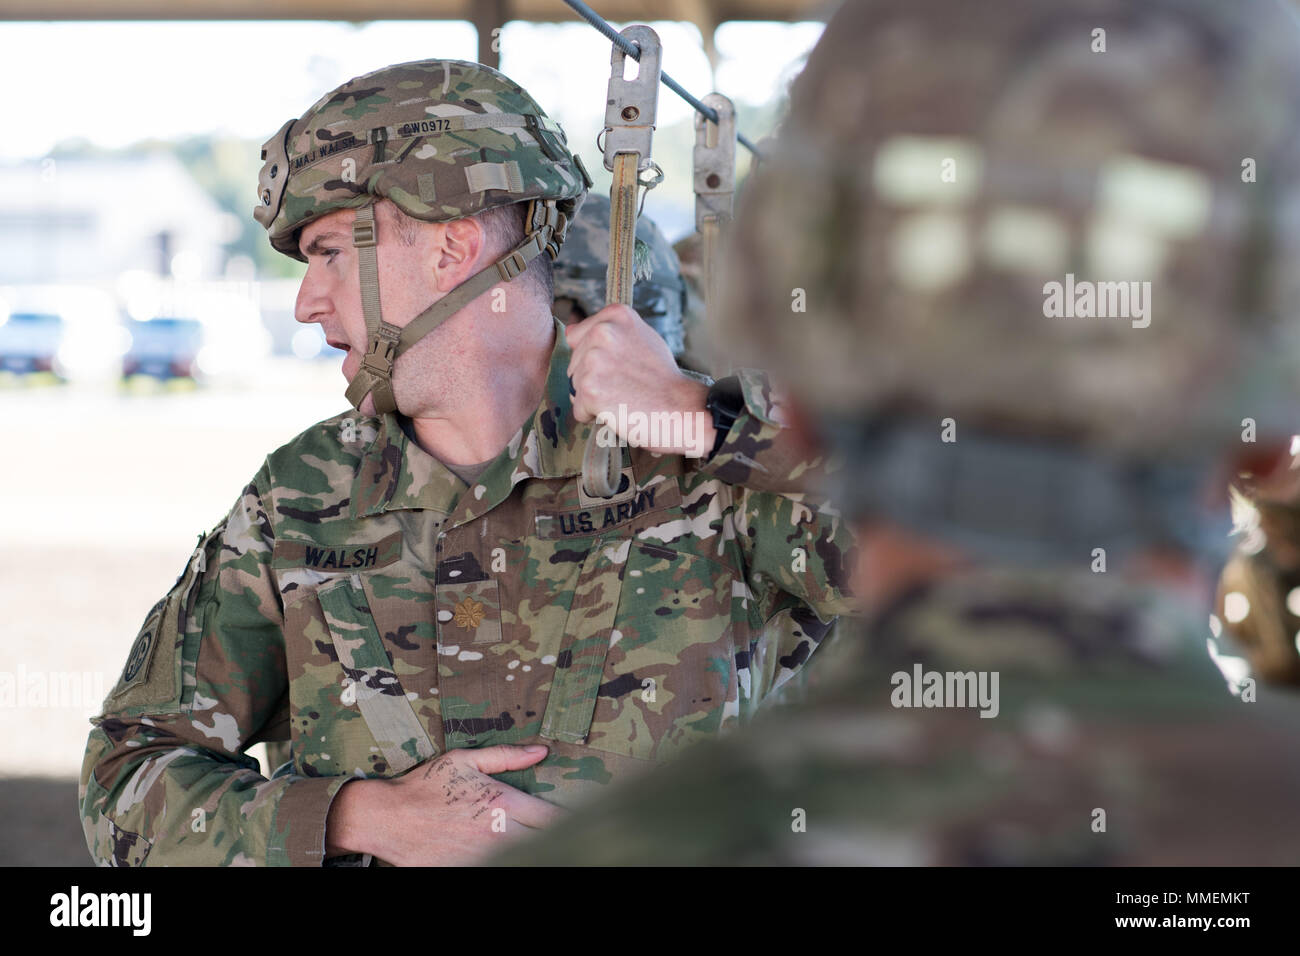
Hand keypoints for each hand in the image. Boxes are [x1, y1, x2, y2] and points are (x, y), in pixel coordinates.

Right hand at [325, 743, 563, 865]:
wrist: (386, 817)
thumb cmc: (425, 785)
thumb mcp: (465, 760)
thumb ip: (507, 756)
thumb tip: (541, 751)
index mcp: (503, 802)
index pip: (552, 818)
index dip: (570, 821)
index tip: (578, 820)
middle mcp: (499, 832)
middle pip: (544, 842)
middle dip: (556, 838)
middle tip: (562, 835)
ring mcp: (484, 855)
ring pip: (524, 857)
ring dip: (533, 851)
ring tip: (539, 845)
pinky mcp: (467, 869)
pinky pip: (499, 868)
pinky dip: (507, 861)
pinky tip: (509, 854)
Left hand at [565, 305, 715, 456]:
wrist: (682, 408)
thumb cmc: (663, 378)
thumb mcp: (641, 338)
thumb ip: (608, 332)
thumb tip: (570, 331)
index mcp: (615, 315)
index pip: (577, 337)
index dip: (598, 358)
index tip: (623, 365)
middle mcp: (603, 332)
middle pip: (574, 364)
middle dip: (594, 379)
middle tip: (627, 384)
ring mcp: (595, 360)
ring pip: (575, 386)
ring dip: (596, 398)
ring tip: (625, 395)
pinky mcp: (591, 389)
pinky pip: (579, 408)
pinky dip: (595, 415)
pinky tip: (620, 409)